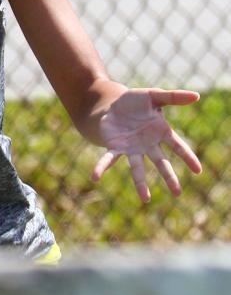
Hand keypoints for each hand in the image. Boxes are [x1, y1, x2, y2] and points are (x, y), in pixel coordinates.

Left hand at [92, 88, 201, 202]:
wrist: (111, 104)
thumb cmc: (134, 102)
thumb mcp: (154, 96)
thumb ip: (173, 96)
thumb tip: (196, 96)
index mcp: (161, 132)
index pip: (178, 146)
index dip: (188, 157)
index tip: (198, 170)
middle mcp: (148, 144)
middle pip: (161, 163)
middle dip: (169, 177)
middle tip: (177, 193)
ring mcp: (132, 148)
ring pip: (138, 168)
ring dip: (141, 183)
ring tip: (145, 199)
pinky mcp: (115, 147)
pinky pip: (109, 159)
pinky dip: (102, 168)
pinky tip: (95, 177)